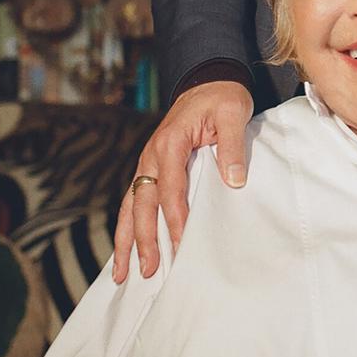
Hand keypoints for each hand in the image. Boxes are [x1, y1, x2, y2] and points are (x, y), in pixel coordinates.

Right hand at [111, 81, 253, 281]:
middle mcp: (151, 155)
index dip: (174, 219)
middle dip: (143, 239)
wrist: (207, 82)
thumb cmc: (222, 98)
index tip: (180, 245)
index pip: (171, 189)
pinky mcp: (151, 169)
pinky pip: (134, 202)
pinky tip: (127, 252)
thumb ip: (232, 146)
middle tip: (147, 271)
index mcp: (170, 143)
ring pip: (130, 206)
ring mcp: (148, 163)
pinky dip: (128, 227)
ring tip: (122, 274)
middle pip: (142, 204)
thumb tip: (234, 180)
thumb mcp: (233, 113)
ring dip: (126, 240)